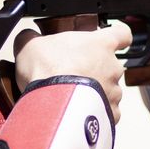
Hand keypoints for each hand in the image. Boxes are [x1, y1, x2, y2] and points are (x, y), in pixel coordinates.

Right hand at [13, 25, 130, 122]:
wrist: (51, 105)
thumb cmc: (46, 70)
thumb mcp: (29, 44)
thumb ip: (32, 37)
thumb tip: (27, 37)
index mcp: (100, 44)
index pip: (122, 33)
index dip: (116, 36)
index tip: (106, 41)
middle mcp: (113, 66)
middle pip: (110, 64)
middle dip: (95, 69)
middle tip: (73, 73)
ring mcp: (114, 92)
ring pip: (108, 90)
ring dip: (95, 92)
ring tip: (71, 96)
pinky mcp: (110, 114)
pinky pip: (105, 112)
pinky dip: (93, 113)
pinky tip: (77, 113)